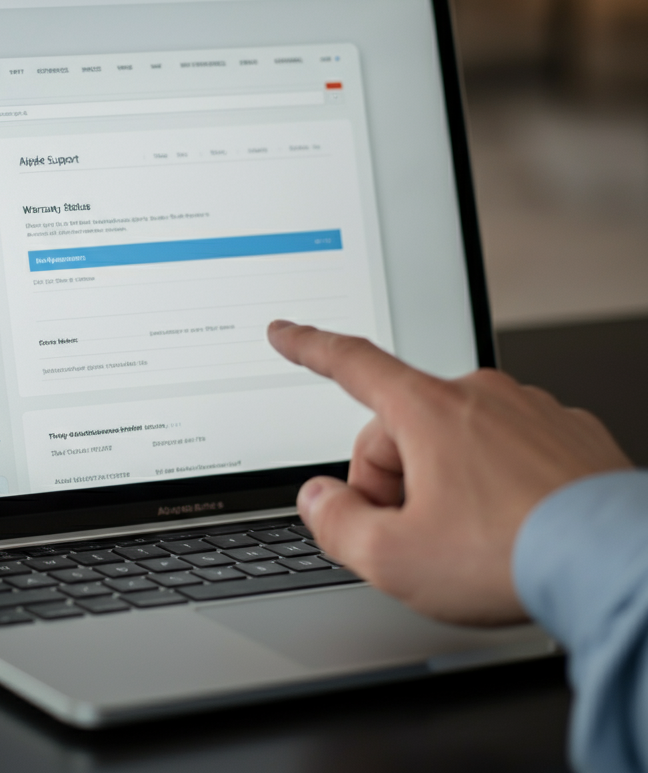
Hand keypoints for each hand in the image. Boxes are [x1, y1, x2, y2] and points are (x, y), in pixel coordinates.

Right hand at [268, 321, 631, 625]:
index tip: (285, 332)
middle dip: (390, 479)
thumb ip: (335, 524)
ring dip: (443, 481)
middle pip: (400, 425)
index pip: (350, 363)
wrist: (618, 567)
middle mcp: (478, 395)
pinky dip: (495, 480)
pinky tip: (511, 522)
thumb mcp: (394, 559)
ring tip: (470, 537)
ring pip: (454, 437)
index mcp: (428, 410)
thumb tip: (319, 499)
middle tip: (409, 536)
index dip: (308, 347)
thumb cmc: (509, 556)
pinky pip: (506, 446)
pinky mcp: (567, 433)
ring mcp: (527, 410)